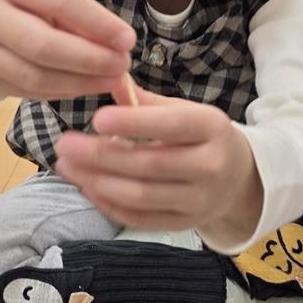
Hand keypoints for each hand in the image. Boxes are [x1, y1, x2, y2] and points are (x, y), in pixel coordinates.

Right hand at [0, 0, 136, 98]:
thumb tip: (117, 47)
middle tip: (122, 66)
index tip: (128, 40)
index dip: (96, 23)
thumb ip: (80, 17)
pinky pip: (27, 92)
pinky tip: (84, 85)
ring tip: (111, 79)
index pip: (57, 1)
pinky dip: (62, 92)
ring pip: (34, 76)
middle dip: (88, 60)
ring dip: (79, 83)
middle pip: (41, 45)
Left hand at [54, 80, 261, 231]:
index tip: (97, 118)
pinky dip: (108, 204)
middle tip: (65, 144)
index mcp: (211, 128)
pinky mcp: (183, 224)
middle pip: (149, 164)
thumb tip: (108, 79)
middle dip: (101, 155)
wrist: (237, 177)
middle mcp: (210, 166)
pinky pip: (140, 218)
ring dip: (97, 181)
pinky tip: (86, 186)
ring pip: (141, 196)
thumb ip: (144, 100)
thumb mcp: (183, 110)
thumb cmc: (200, 136)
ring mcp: (198, 200)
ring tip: (66, 165)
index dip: (134, 124)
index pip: (171, 126)